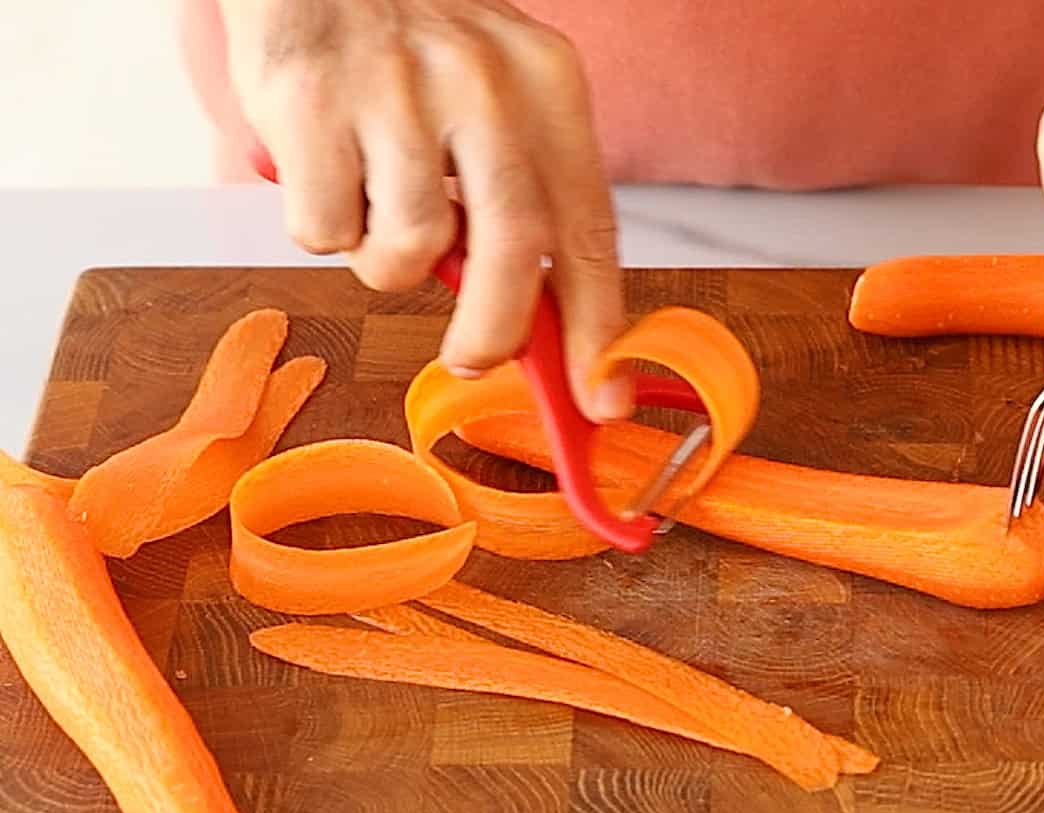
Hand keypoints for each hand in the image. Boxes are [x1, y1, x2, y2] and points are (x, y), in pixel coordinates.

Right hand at [217, 0, 630, 419]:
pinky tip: (323, 168)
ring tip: (372, 201)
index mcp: (548, 84)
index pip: (591, 228)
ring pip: (408, 251)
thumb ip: (525, 199)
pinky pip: (325, 231)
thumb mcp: (498, 97)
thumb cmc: (415, 49)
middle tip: (472, 359)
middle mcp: (483, 81)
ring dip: (387, 263)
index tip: (602, 400)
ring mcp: (394, 87)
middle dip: (495, 333)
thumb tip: (538, 331)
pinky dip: (322, 228)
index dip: (599, 328)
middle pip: (514, 250)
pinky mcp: (309, 100)